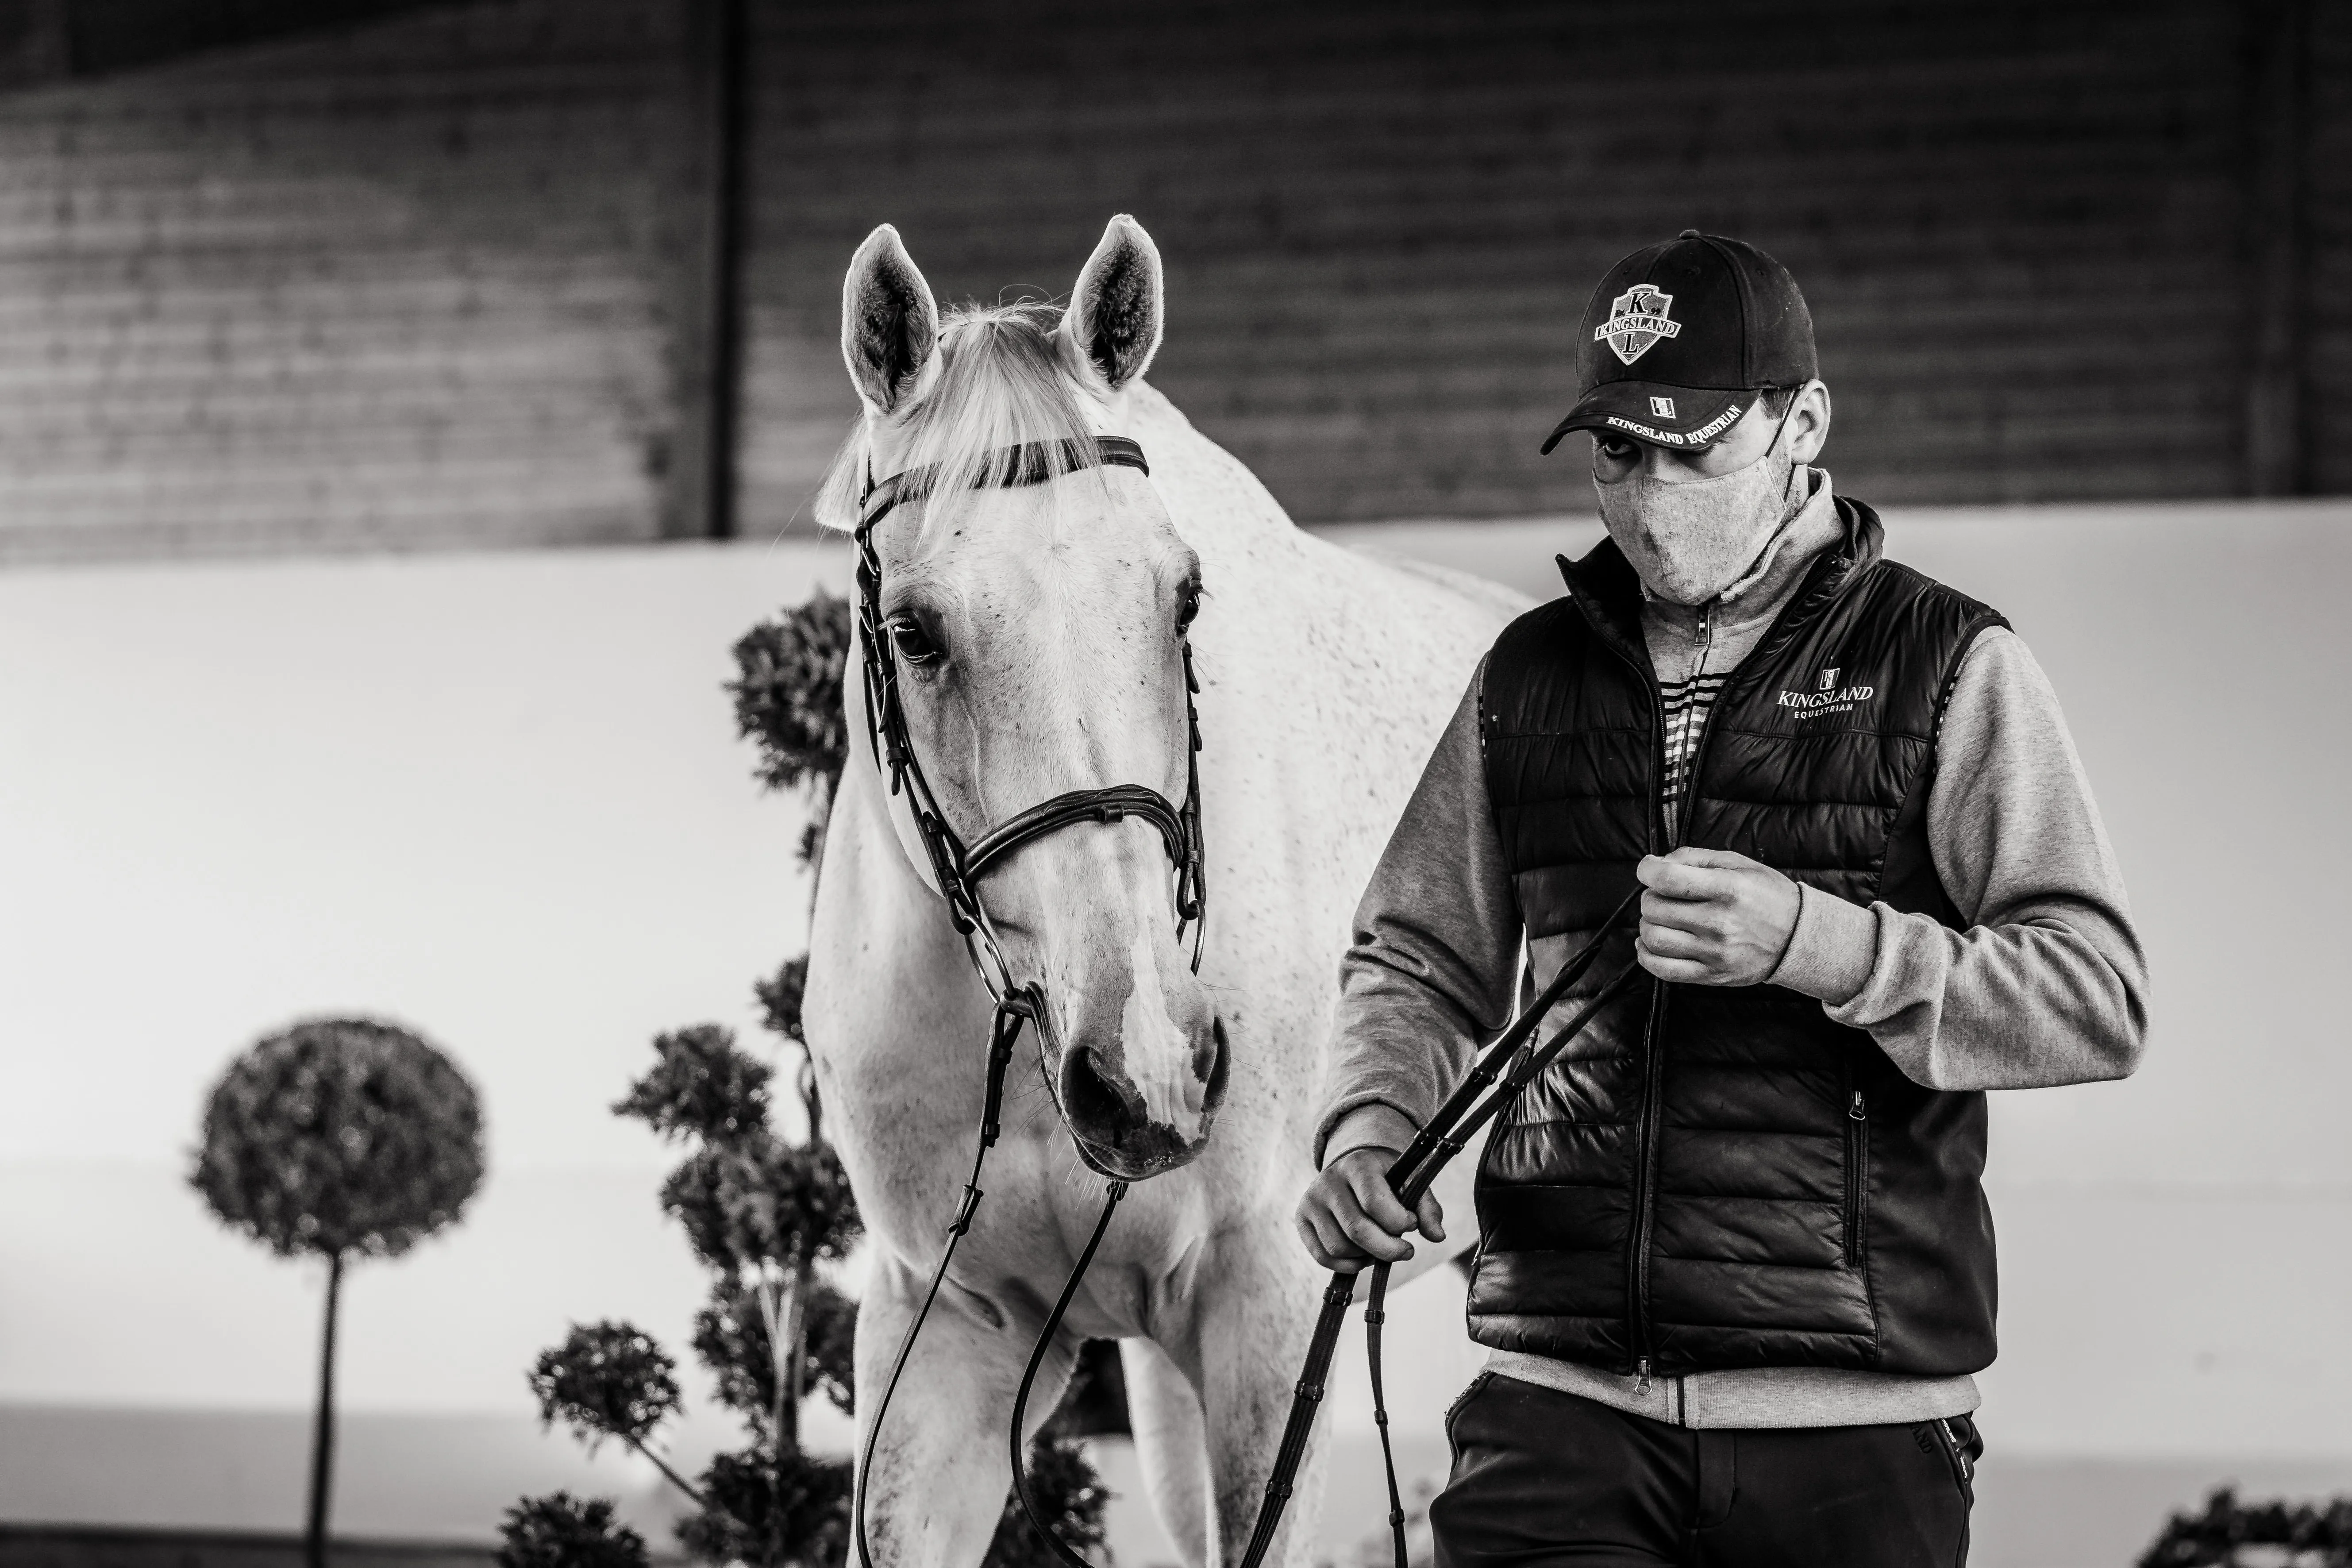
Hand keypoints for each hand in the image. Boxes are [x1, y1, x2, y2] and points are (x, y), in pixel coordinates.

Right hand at [1294, 1146, 1445, 1271]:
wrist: (1351, 1166)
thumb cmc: (1386, 1177)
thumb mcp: (1410, 1181)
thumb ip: (1427, 1207)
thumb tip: (1437, 1236)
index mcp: (1357, 1164)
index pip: (1375, 1202)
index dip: (1399, 1222)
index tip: (1412, 1223)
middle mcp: (1329, 1180)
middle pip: (1357, 1230)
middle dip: (1388, 1249)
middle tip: (1406, 1251)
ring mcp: (1311, 1200)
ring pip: (1339, 1247)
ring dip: (1366, 1257)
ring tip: (1381, 1248)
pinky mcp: (1302, 1219)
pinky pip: (1322, 1256)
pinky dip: (1347, 1266)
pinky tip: (1363, 1256)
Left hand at [1635, 846, 1800, 985]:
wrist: (1798, 937)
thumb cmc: (1765, 895)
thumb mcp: (1736, 864)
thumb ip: (1693, 858)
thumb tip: (1654, 863)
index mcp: (1729, 888)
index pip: (1668, 879)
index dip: (1647, 871)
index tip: (1648, 869)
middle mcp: (1721, 922)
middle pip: (1655, 908)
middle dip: (1650, 896)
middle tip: (1662, 895)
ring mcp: (1716, 953)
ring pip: (1654, 939)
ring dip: (1647, 924)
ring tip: (1660, 917)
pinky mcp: (1713, 975)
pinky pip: (1664, 970)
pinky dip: (1646, 955)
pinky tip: (1650, 943)